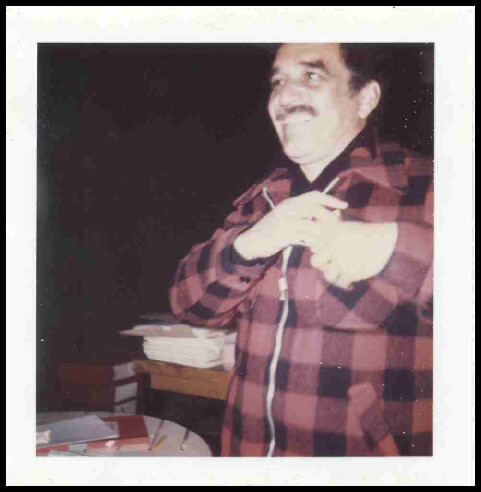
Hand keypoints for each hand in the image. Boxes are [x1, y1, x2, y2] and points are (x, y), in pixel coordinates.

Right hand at [233, 191, 347, 259]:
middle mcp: (288, 208)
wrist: (252, 241)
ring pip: (313, 224)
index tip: (345, 205)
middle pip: (316, 208)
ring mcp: (286, 221)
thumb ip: (303, 215)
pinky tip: (316, 247)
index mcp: (290, 202)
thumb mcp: (287, 218)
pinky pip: (305, 237)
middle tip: (338, 227)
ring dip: (324, 233)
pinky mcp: (283, 234)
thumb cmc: (273, 231)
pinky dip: (313, 242)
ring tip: (329, 240)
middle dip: (331, 217)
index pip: (314, 195)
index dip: (331, 199)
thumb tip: (327, 214)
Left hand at [310, 221, 397, 288]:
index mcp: (331, 234)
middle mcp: (333, 246)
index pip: (314, 247)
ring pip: (328, 275)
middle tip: (331, 267)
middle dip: (323, 266)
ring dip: (336, 277)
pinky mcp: (351, 271)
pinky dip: (346, 284)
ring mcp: (341, 259)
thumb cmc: (367, 233)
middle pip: (316, 262)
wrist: (387, 241)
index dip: (320, 251)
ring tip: (343, 276)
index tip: (329, 254)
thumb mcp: (346, 227)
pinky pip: (342, 282)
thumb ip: (330, 234)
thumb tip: (313, 247)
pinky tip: (351, 284)